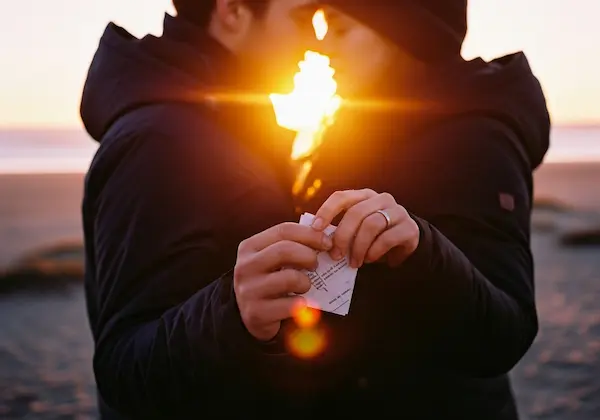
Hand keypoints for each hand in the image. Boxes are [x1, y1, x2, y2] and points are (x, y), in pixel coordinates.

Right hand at [234, 222, 332, 340]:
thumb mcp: (272, 260)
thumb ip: (290, 245)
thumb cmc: (269, 281)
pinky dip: (302, 304)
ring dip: (305, 282)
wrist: (252, 316)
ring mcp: (248, 291)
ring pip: (290, 278)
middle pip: (285, 250)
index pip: (283, 230)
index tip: (327, 242)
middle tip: (316, 265)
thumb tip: (323, 235)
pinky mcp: (256, 313)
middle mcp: (245, 267)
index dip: (310, 234)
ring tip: (305, 286)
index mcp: (249, 247)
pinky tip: (300, 304)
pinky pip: (291, 305)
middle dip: (308, 256)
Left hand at [312, 189, 418, 267]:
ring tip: (354, 262)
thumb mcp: (356, 229)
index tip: (315, 229)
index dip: (326, 211)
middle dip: (342, 236)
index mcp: (364, 196)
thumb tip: (315, 239)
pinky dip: (374, 251)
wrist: (405, 243)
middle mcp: (381, 199)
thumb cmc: (373, 237)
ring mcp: (398, 211)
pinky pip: (387, 238)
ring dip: (358, 247)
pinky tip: (369, 259)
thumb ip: (340, 229)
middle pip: (356, 213)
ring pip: (371, 225)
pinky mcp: (409, 227)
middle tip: (335, 255)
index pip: (341, 197)